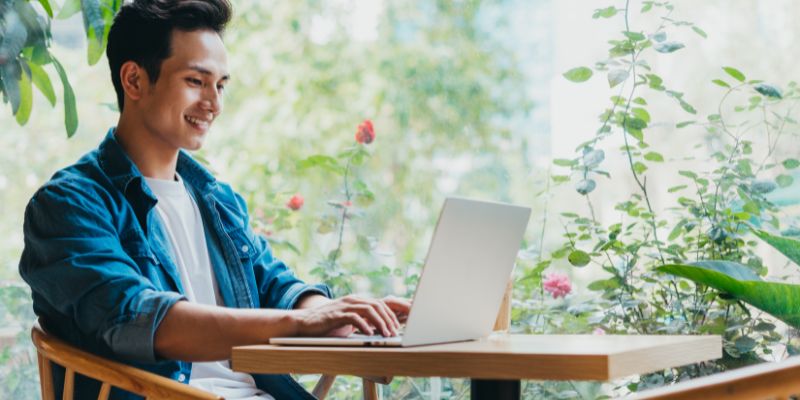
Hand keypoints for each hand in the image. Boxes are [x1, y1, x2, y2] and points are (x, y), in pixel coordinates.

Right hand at [292, 295, 409, 336]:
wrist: (304, 322)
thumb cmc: (326, 324)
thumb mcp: (347, 321)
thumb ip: (361, 321)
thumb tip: (377, 329)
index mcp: (356, 301)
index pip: (380, 303)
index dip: (392, 312)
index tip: (399, 325)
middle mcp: (352, 300)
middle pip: (377, 305)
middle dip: (389, 318)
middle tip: (395, 332)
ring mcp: (344, 306)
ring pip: (368, 309)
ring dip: (380, 322)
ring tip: (386, 334)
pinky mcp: (335, 315)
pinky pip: (353, 317)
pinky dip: (363, 325)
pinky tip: (369, 334)